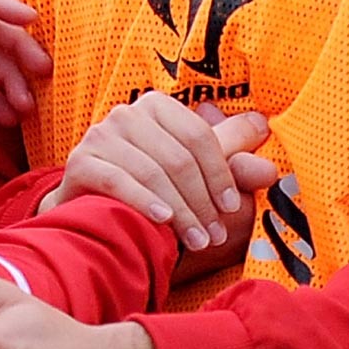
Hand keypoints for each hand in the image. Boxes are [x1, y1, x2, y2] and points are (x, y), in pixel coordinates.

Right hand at [39, 94, 273, 255]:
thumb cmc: (151, 192)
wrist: (92, 213)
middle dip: (201, 201)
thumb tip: (269, 157)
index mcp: (156, 106)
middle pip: (178, 157)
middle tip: (214, 236)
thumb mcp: (193, 176)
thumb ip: (230, 164)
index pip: (198, 135)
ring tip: (197, 241)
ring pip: (153, 172)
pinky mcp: (80, 162)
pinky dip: (144, 202)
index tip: (233, 209)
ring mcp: (99, 136)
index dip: (221, 174)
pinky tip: (162, 222)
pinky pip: (119, 181)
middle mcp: (125, 114)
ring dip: (180, 212)